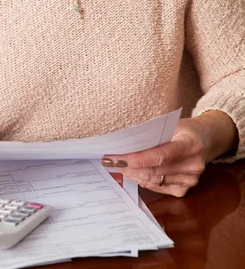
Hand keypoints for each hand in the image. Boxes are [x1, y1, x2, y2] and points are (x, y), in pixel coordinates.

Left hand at [101, 114, 235, 197]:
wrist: (205, 139)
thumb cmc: (183, 129)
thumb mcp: (170, 125)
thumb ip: (152, 135)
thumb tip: (123, 142)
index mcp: (190, 145)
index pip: (159, 156)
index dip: (135, 158)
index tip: (115, 157)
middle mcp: (193, 166)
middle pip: (153, 170)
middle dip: (128, 166)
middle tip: (110, 161)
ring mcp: (190, 180)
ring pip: (153, 180)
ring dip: (132, 174)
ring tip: (117, 166)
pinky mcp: (185, 189)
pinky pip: (158, 187)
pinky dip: (142, 180)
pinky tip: (131, 173)